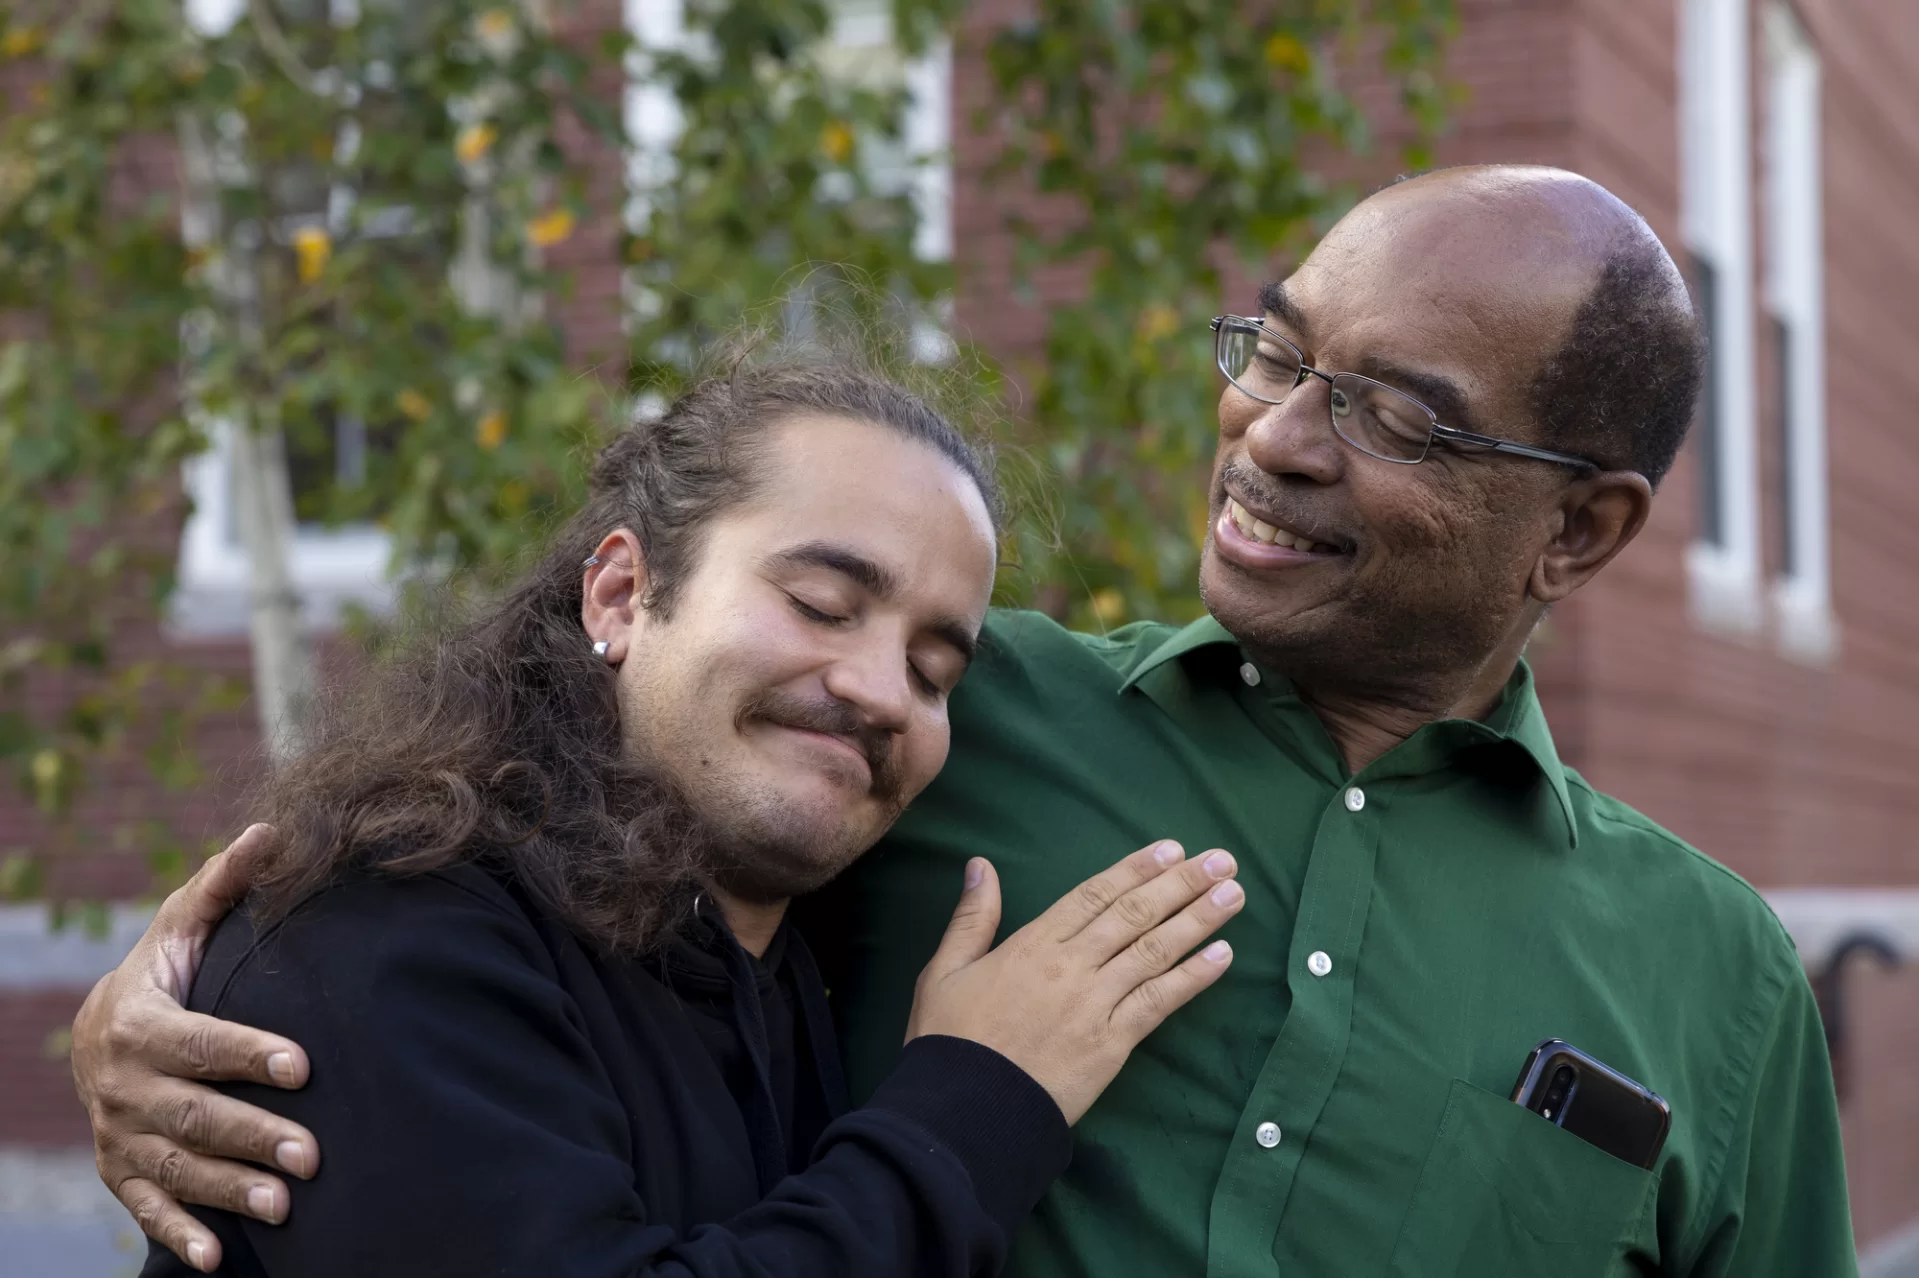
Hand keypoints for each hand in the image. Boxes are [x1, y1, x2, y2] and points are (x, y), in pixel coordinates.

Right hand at [72, 824, 320, 1272]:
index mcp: (138, 1024)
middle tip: (313, 1154)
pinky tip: (217, 1260)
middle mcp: (123, 1086)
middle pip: (192, 1115)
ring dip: (229, 1191)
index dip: (248, 1052)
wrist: (102, 1034)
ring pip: (175, 1169)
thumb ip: (224, 885)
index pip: (198, 1041)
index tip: (303, 1063)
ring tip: (286, 1206)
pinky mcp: (123, 1174)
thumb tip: (272, 831)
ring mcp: (121, 1135)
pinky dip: (179, 1234)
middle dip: (252, 1134)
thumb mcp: (182, 926)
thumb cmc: (166, 972)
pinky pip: (148, 1209)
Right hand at [907, 840, 1240, 1124]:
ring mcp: (1096, 1004)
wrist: (964, 1111)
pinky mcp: (1112, 1044)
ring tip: (1234, 895)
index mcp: (1032, 944)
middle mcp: (1071, 966)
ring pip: (1155, 951)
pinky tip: (1222, 956)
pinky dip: (1193, 977)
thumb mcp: (944, 971)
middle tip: (1223, 860)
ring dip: (1198, 920)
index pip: (1094, 895)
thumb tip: (981, 866)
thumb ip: (971, 918)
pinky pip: (1159, 1003)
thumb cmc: (949, 1042)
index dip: (1135, 869)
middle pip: (1134, 914)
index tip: (1171, 849)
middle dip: (1182, 884)